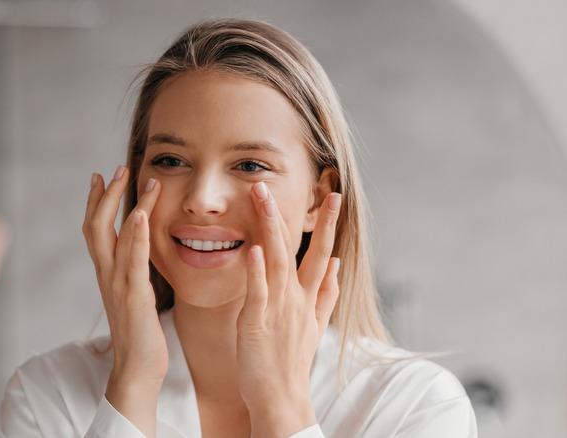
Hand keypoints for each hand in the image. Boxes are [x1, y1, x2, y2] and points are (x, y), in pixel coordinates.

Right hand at [82, 166, 164, 436]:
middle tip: (117, 168)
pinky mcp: (133, 296)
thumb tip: (137, 256)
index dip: (95, 202)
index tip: (101, 176)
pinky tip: (141, 213)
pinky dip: (135, 234)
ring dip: (125, 202)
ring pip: (113, 235)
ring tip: (136, 176)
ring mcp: (117, 284)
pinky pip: (132, 260)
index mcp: (106, 275)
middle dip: (106, 194)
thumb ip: (132, 275)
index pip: (95, 231)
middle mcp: (106, 275)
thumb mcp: (133, 298)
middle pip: (96, 225)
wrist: (136, 371)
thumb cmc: (139, 337)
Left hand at [236, 182, 340, 436]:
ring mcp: (278, 308)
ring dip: (270, 228)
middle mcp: (297, 297)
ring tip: (262, 198)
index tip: (334, 194)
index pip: (322, 251)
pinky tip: (255, 249)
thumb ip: (326, 292)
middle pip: (298, 249)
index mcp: (308, 296)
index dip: (328, 223)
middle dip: (289, 214)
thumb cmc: (292, 360)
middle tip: (277, 181)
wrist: (281, 397)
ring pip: (277, 261)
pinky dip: (258, 271)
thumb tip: (336, 264)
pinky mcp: (258, 323)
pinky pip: (259, 293)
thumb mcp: (315, 323)